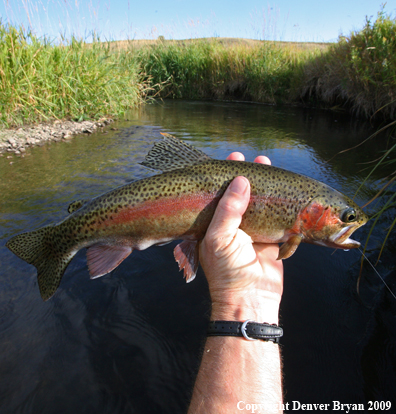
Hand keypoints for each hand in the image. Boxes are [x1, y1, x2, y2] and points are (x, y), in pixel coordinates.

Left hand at [199, 152, 283, 323]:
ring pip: (260, 203)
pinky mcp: (272, 238)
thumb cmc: (227, 270)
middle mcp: (234, 225)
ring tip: (268, 165)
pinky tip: (285, 190)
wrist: (250, 299)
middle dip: (248, 176)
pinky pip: (279, 217)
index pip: (221, 193)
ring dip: (265, 186)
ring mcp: (254, 231)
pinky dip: (282, 204)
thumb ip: (228, 210)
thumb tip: (241, 181)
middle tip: (254, 158)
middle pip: (242, 194)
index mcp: (217, 224)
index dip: (227, 176)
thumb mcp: (219, 238)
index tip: (234, 158)